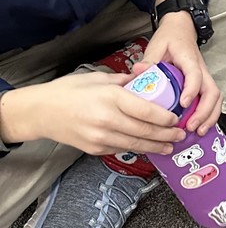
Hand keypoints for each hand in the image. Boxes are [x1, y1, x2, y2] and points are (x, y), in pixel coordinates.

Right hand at [1, 72, 184, 154]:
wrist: (41, 112)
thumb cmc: (70, 90)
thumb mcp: (100, 78)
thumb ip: (125, 81)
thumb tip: (146, 80)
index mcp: (111, 98)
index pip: (145, 111)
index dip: (164, 118)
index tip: (177, 119)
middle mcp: (107, 120)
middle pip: (143, 131)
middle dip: (166, 136)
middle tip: (181, 136)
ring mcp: (99, 137)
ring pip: (134, 144)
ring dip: (155, 147)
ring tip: (170, 147)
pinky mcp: (93, 148)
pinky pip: (120, 149)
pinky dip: (136, 148)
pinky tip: (148, 147)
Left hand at [135, 13, 221, 135]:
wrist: (181, 29)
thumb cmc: (169, 38)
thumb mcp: (157, 45)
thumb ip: (149, 59)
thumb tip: (138, 71)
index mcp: (189, 59)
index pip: (195, 75)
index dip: (191, 89)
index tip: (183, 104)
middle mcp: (201, 69)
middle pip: (212, 91)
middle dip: (205, 111)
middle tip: (190, 127)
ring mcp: (204, 77)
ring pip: (215, 97)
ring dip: (210, 115)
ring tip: (198, 132)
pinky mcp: (202, 84)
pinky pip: (211, 100)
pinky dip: (208, 115)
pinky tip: (199, 127)